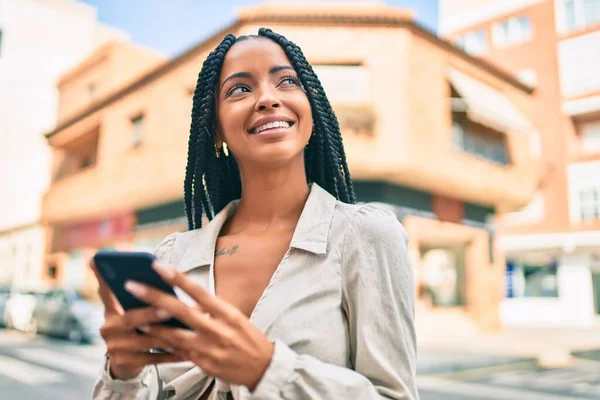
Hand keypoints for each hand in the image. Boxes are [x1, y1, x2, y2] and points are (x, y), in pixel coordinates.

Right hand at [90, 261, 185, 379]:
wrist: (125, 363)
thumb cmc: (135, 328)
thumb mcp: (127, 310)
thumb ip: (135, 292)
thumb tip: (135, 266)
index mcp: (111, 311)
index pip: (106, 291)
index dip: (102, 276)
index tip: (97, 259)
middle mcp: (108, 328)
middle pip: (130, 319)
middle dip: (150, 313)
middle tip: (169, 309)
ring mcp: (115, 348)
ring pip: (145, 341)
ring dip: (168, 336)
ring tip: (187, 330)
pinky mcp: (125, 364)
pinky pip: (152, 359)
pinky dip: (171, 355)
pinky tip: (188, 351)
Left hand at [123, 263, 274, 390]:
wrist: (264, 367)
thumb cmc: (248, 337)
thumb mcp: (235, 317)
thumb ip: (212, 309)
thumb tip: (186, 300)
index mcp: (227, 313)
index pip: (199, 292)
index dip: (178, 279)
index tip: (159, 266)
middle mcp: (217, 330)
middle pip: (181, 311)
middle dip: (154, 297)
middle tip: (133, 286)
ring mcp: (209, 349)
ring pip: (174, 336)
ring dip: (153, 326)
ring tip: (135, 317)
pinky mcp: (204, 365)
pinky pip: (179, 353)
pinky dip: (165, 345)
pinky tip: (151, 339)